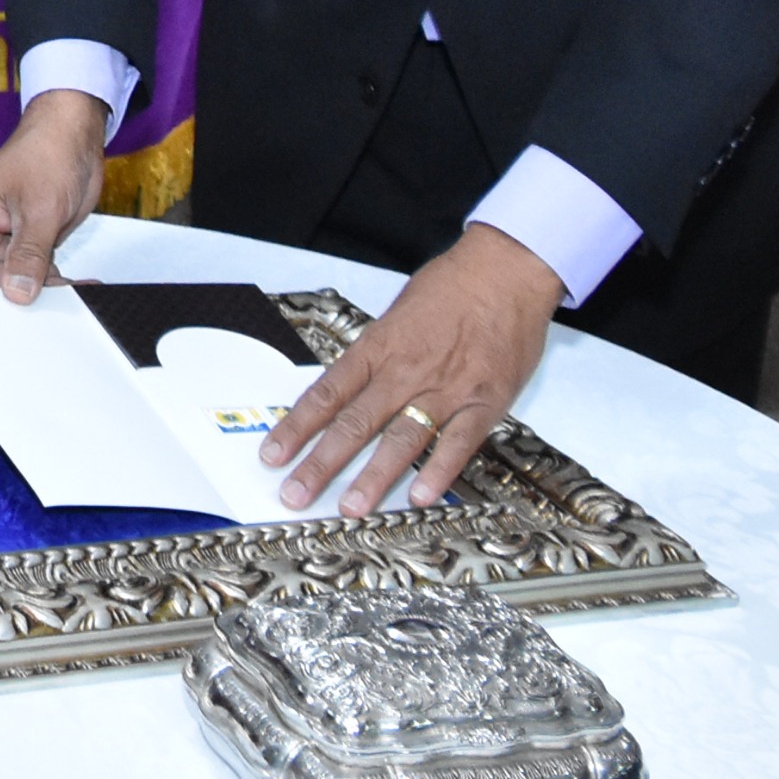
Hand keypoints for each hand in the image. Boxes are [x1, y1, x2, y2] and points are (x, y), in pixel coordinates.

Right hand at [0, 89, 106, 299]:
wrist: (75, 133)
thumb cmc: (46, 151)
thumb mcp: (39, 209)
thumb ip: (27, 256)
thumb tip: (16, 295)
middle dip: (14, 302)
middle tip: (41, 316)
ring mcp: (5, 240)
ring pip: (15, 285)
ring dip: (43, 294)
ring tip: (69, 298)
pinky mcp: (29, 243)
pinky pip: (37, 275)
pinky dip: (58, 284)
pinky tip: (79, 287)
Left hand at [258, 224, 561, 514]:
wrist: (505, 270)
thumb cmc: (449, 288)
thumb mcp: (397, 316)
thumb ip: (375, 356)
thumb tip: (346, 390)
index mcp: (378, 347)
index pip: (327, 393)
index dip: (297, 427)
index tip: (274, 454)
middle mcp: (405, 371)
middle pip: (355, 423)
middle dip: (321, 463)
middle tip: (296, 494)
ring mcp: (446, 388)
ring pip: (402, 439)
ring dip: (374, 477)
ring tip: (350, 508)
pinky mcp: (485, 401)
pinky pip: (458, 443)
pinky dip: (439, 471)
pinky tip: (420, 497)